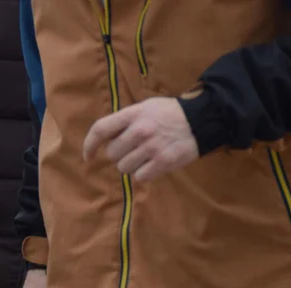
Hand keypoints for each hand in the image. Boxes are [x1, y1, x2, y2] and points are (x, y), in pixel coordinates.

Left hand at [83, 97, 198, 182]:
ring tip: (146, 156)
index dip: (89, 145)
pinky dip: (144, 174)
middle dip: (119, 155)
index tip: (88, 157)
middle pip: (112, 154)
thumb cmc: (170, 114)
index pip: (100, 129)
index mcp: (133, 114)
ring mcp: (151, 147)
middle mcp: (140, 130)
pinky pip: (140, 177)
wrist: (202, 119)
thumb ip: (125, 121)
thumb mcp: (146, 107)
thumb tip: (104, 141)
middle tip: (134, 150)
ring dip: (131, 165)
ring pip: (124, 168)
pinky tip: (154, 164)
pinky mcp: (163, 162)